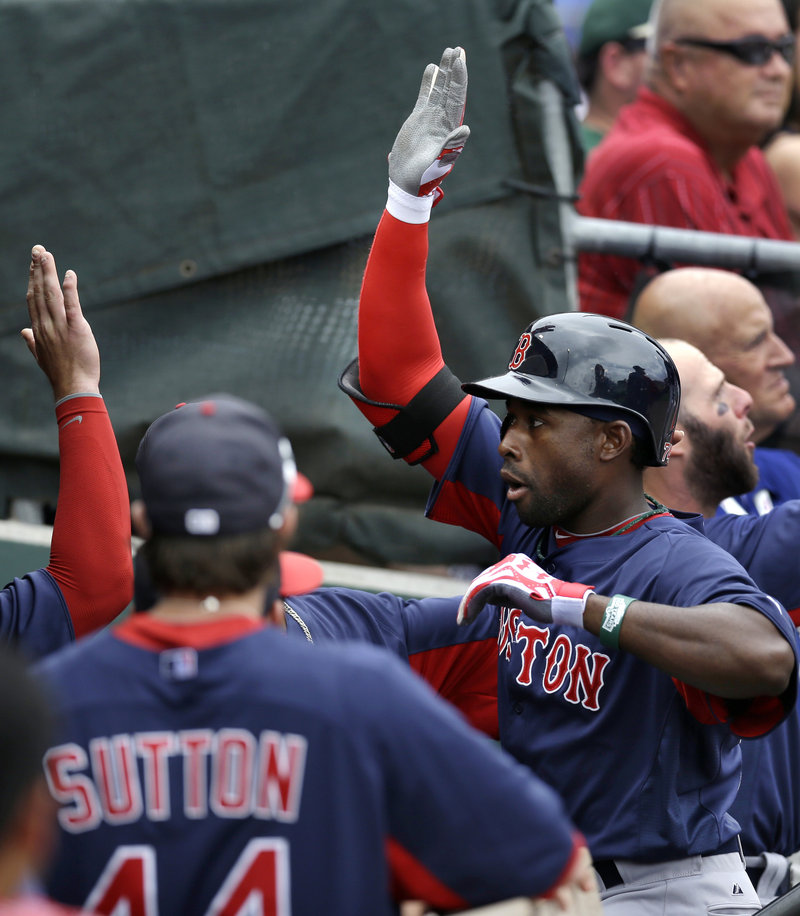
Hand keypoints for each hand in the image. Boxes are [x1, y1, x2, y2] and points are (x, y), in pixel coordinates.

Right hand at [22, 246, 99, 400]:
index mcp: (39, 329)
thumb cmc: (60, 372)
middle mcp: (46, 325)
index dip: (33, 279)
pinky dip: (70, 289)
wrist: (74, 387)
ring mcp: (60, 327)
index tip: (33, 264)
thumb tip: (24, 332)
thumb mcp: (41, 356)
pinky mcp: (76, 329)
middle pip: (39, 292)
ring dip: (48, 273)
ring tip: (47, 254)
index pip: (33, 299)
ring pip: (52, 295)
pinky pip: (72, 306)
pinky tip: (69, 275)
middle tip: (38, 249)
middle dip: (37, 269)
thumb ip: (32, 342)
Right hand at [388, 46, 469, 201]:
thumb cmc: (425, 177)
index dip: (460, 80)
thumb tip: (465, 128)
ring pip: (440, 89)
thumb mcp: (439, 163)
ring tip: (448, 51)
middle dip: (455, 70)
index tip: (461, 61)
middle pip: (451, 90)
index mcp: (451, 129)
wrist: (408, 183)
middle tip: (458, 49)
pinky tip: (431, 68)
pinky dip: (429, 82)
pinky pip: (425, 96)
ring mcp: (431, 118)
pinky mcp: (419, 119)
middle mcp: (444, 120)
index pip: (458, 99)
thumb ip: (451, 146)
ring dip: (444, 72)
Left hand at [458, 554, 593, 625]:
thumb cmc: (544, 603)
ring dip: (468, 605)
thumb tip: (482, 598)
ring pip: (478, 586)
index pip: (489, 578)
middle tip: (463, 619)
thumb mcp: (519, 595)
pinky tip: (469, 616)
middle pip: (481, 581)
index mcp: (514, 561)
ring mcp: (506, 568)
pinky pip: (481, 591)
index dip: (478, 596)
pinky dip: (472, 605)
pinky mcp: (504, 579)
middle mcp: (508, 560)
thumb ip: (502, 593)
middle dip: (470, 601)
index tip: (471, 613)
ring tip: (463, 621)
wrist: (559, 604)